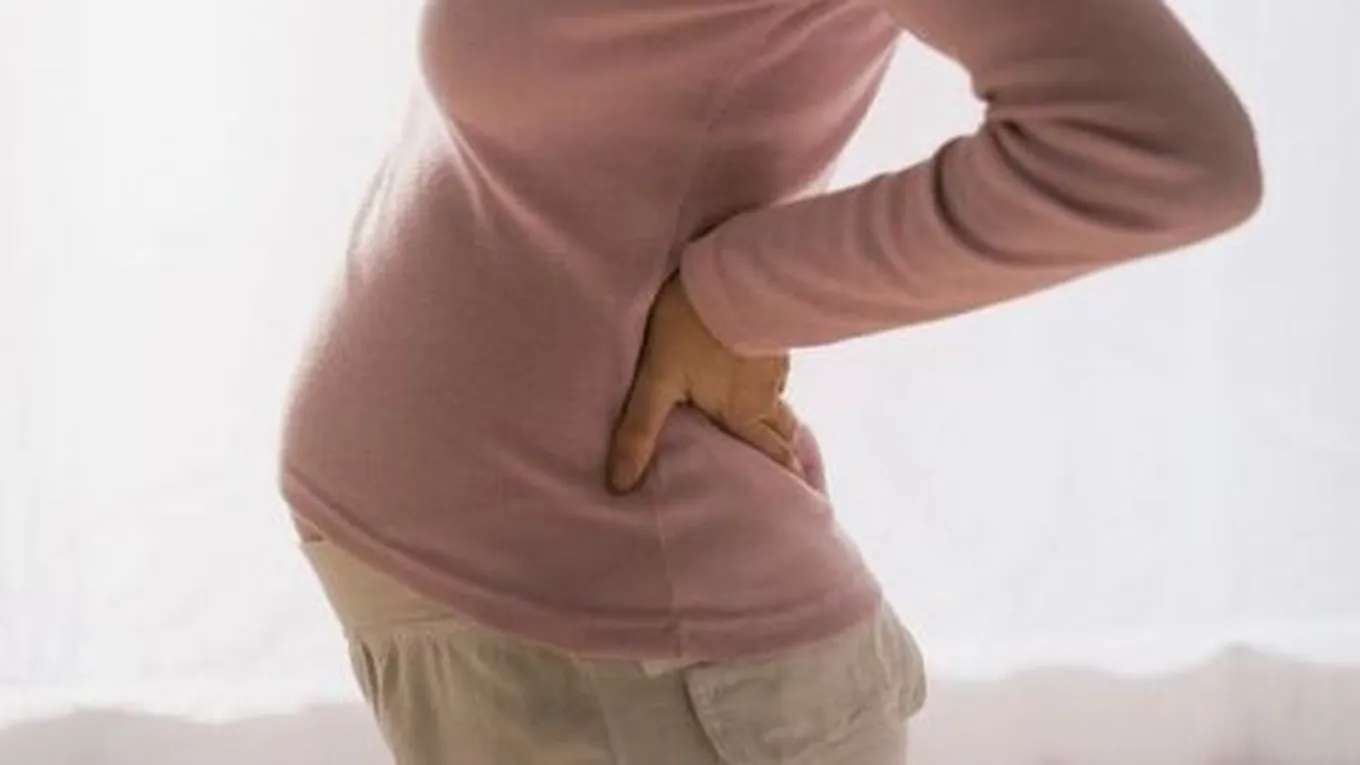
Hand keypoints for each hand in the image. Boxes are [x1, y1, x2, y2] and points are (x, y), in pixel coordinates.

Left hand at [607, 273, 803, 492]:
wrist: (729, 271)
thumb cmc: (691, 329)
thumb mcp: (656, 380)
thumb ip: (639, 430)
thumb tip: (620, 485)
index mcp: (743, 413)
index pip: (772, 453)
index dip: (785, 474)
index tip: (801, 493)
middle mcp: (767, 393)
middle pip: (785, 429)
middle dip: (788, 450)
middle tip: (793, 468)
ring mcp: (775, 361)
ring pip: (781, 396)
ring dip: (779, 413)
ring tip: (771, 423)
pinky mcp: (775, 332)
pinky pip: (776, 367)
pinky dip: (769, 378)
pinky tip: (758, 371)